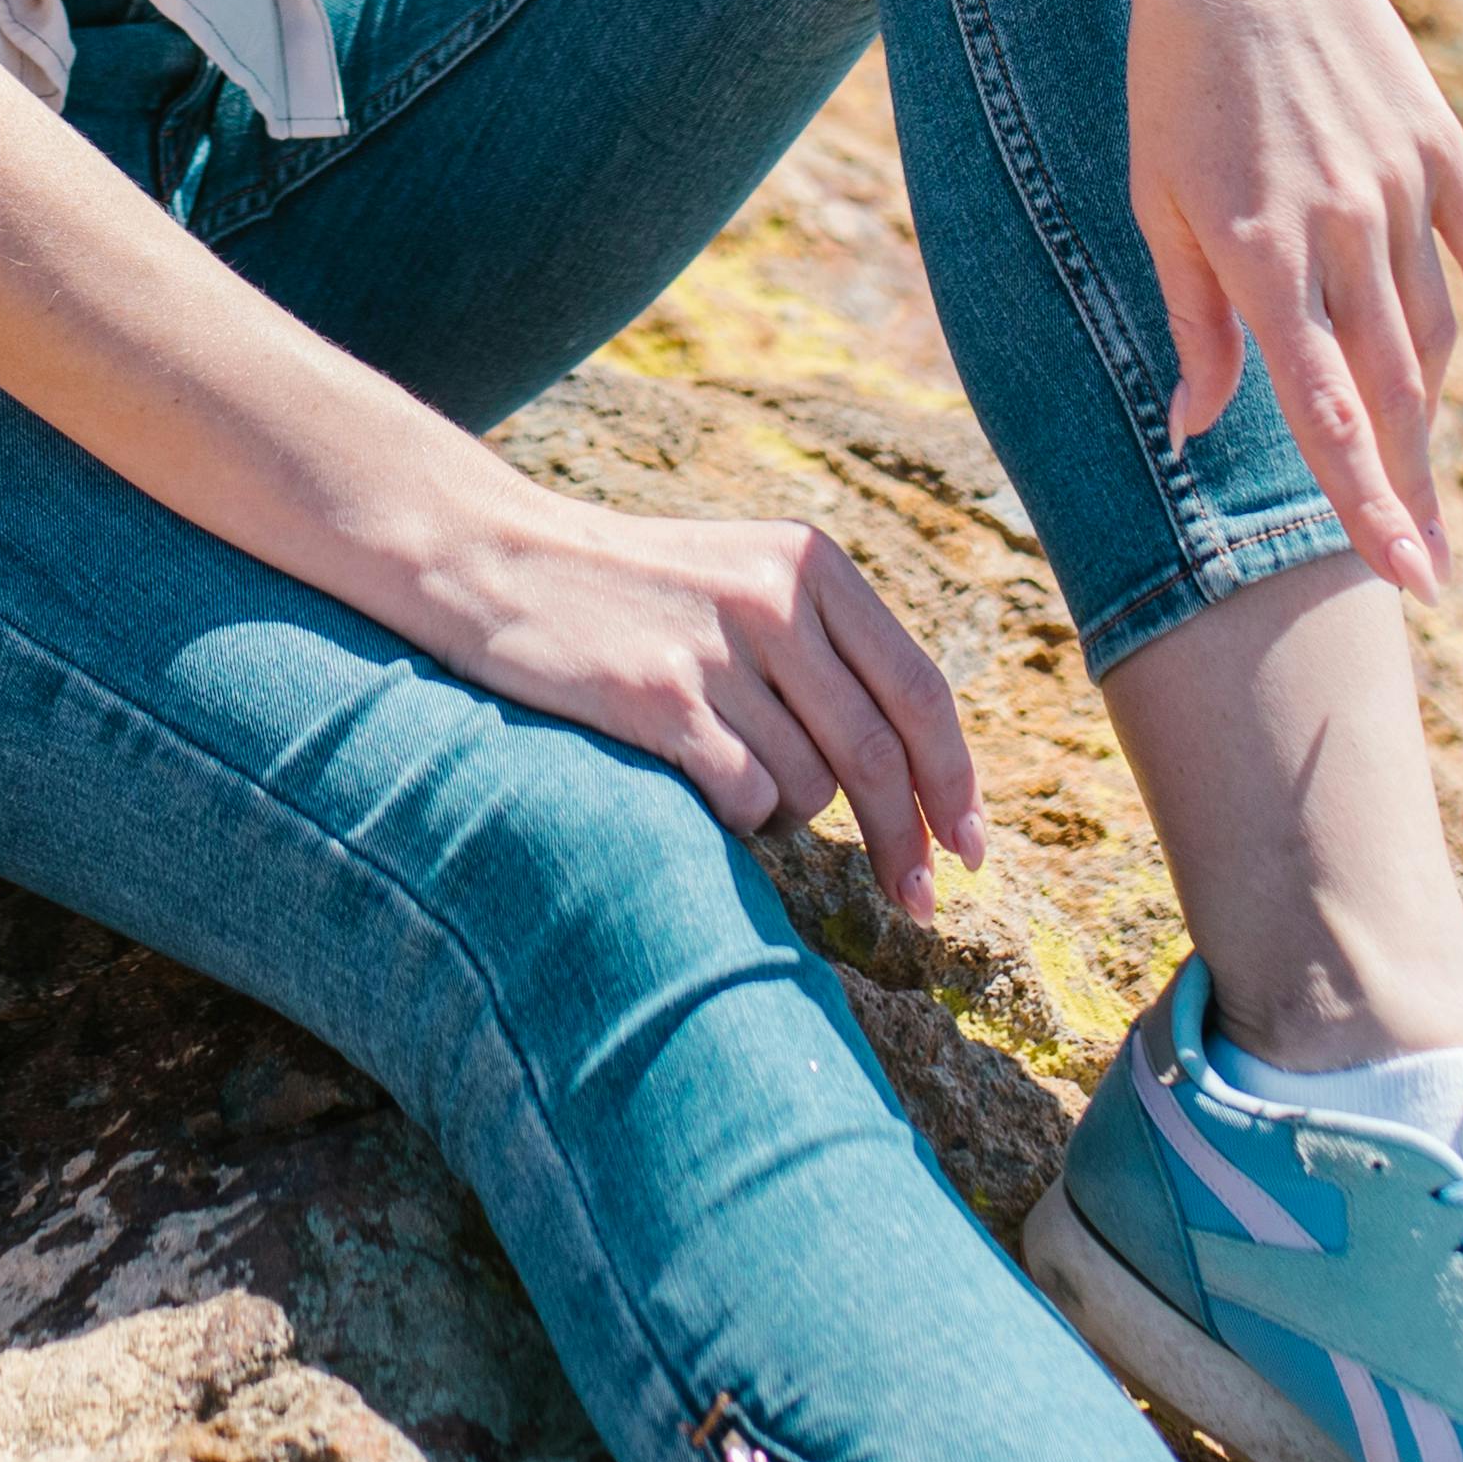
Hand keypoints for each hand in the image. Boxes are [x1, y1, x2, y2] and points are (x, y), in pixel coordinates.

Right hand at [402, 489, 990, 922]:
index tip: (971, 852)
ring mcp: (717, 646)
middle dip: (906, 843)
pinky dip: (736, 815)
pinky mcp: (659, 698)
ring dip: (787, 813)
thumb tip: (916, 777)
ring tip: (731, 775)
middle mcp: (776, 595)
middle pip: (880, 755)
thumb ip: (826, 650)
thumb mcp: (742, 580)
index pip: (920, 690)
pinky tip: (695, 780)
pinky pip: (744, 798)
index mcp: (811, 561)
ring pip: (809, 787)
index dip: (957, 781)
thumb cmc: (629, 591)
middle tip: (917, 904)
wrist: (491, 557)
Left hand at [1112, 0, 1462, 596]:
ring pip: (1435, 334)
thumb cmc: (1174, 81)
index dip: (1366, 504)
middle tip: (1427, 579)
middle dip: (1408, 493)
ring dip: (1435, 422)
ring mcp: (1398, 189)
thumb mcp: (1157, 203)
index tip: (1401, 579)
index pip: (1324, 411)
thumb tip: (1195, 432)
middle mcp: (1339, 230)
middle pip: (1390, 393)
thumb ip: (1193, 323)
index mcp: (1260, 254)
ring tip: (1429, 493)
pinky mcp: (1438, 150)